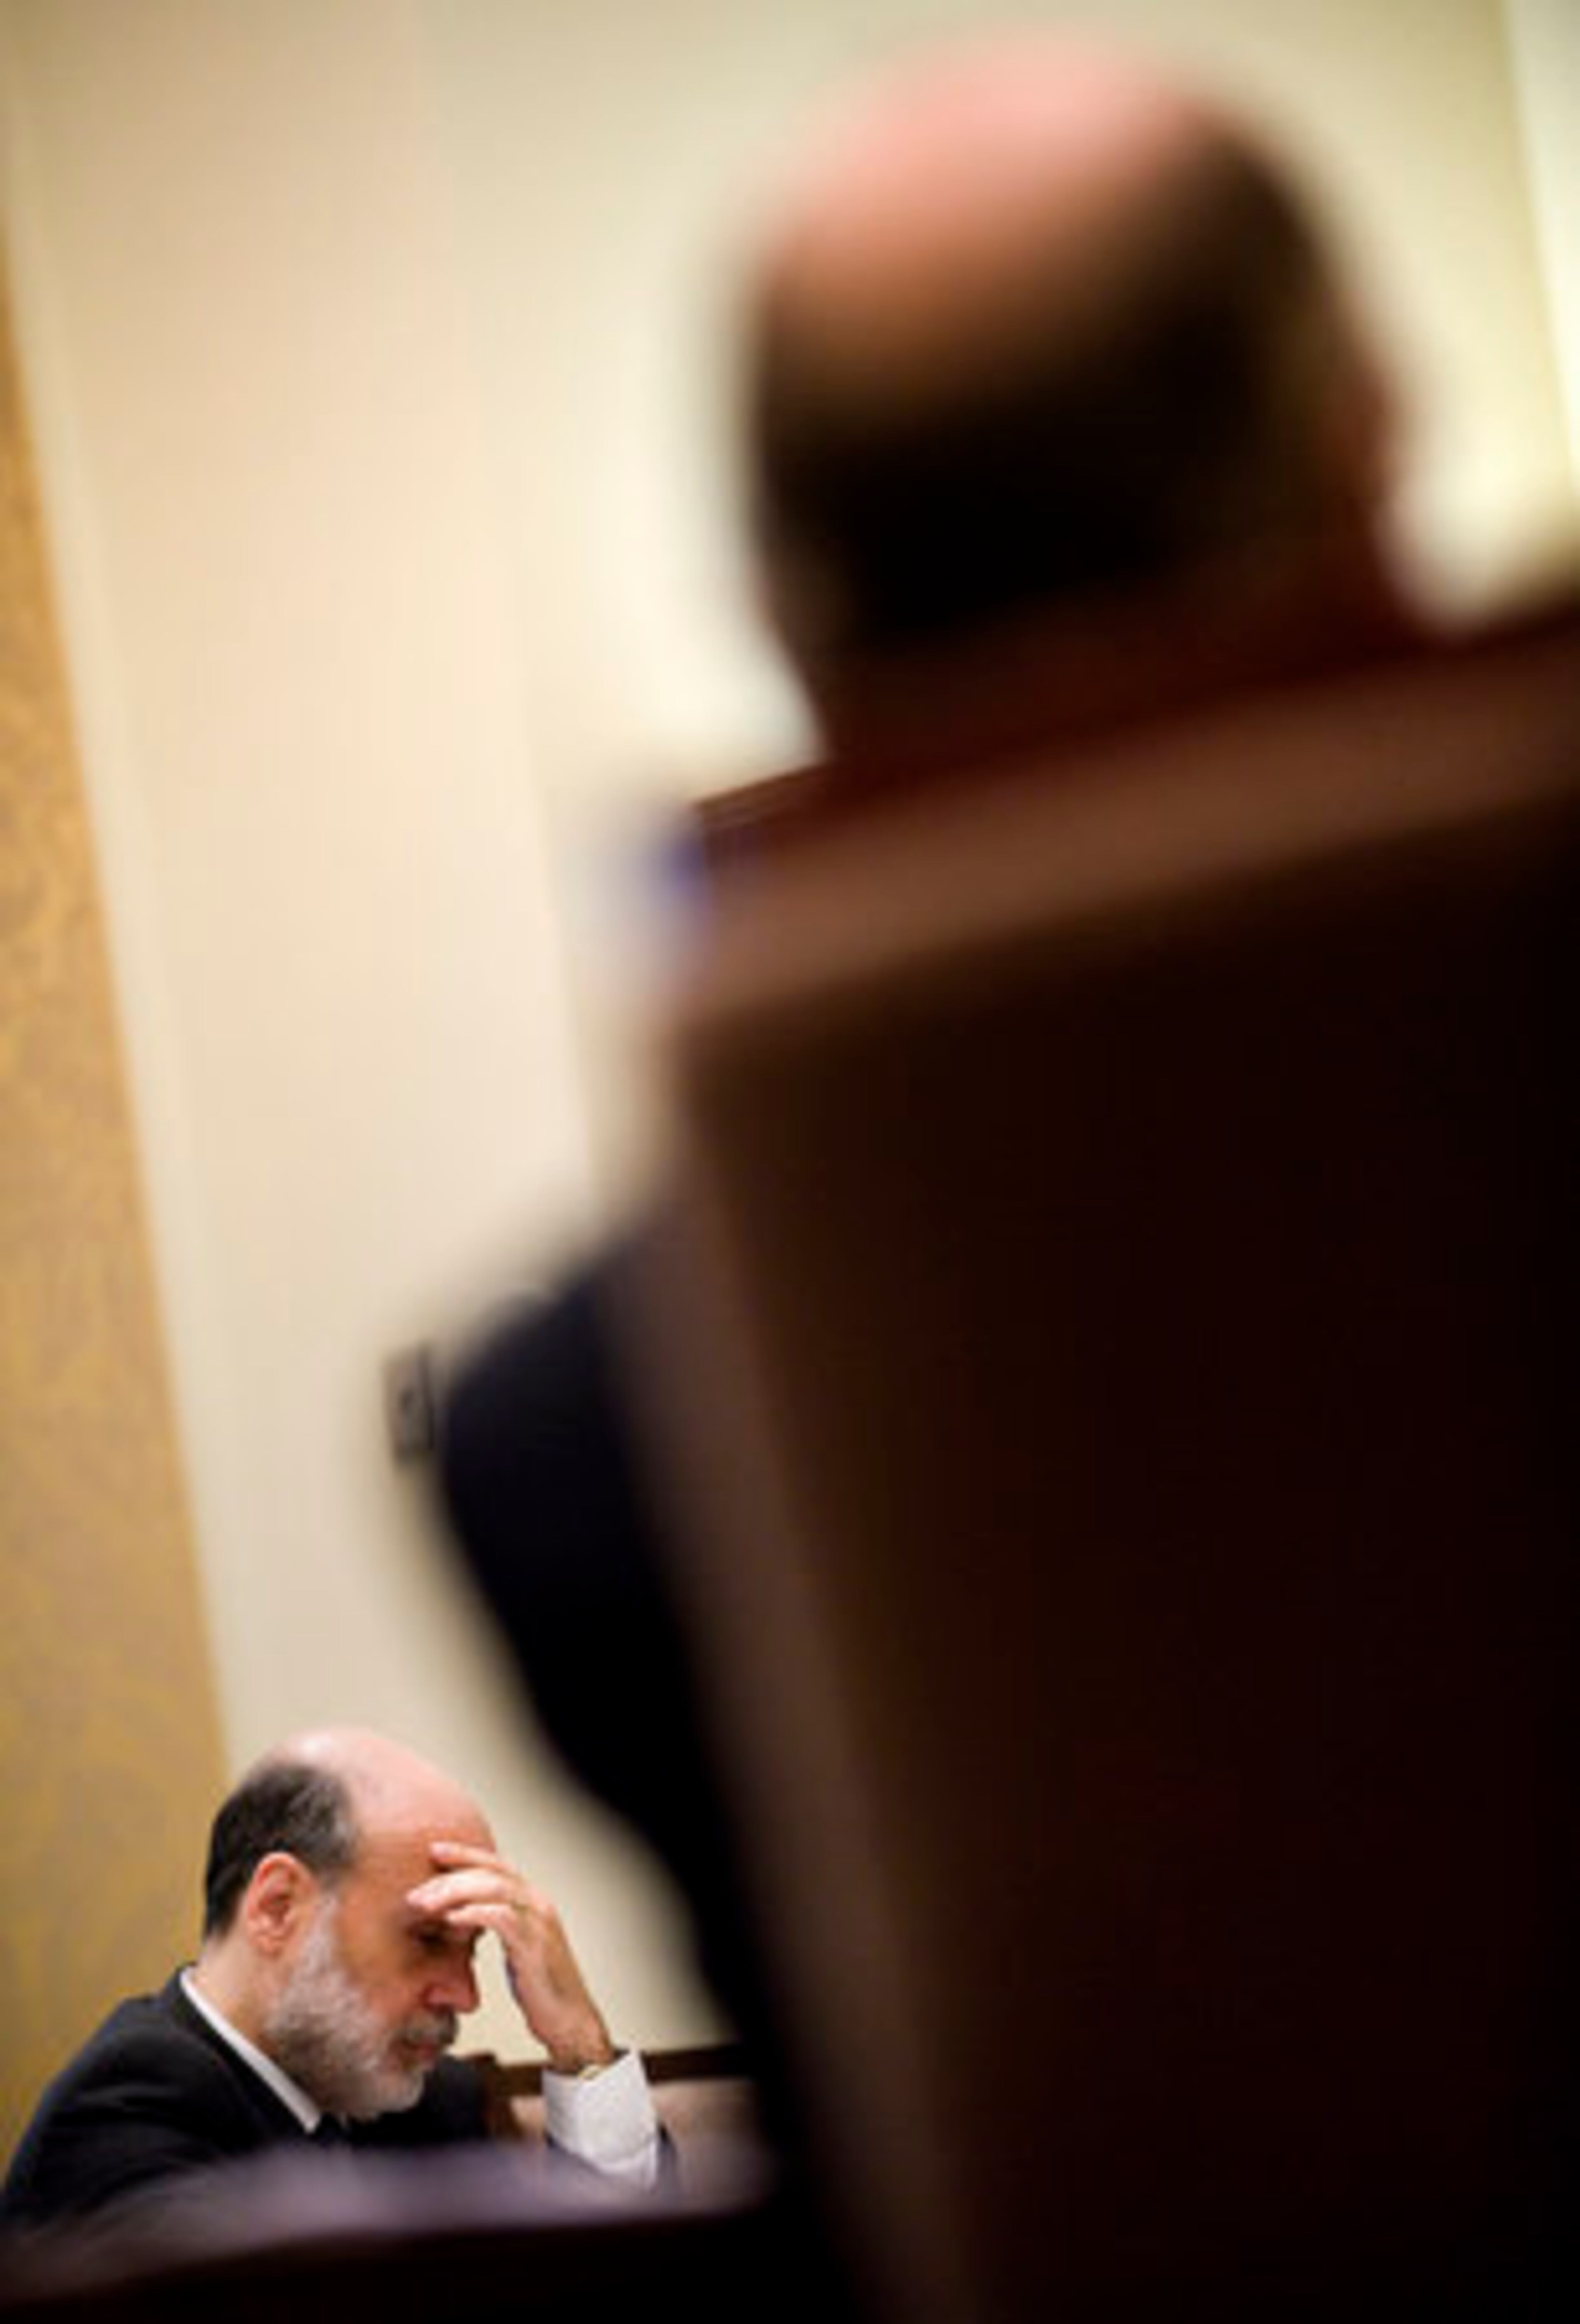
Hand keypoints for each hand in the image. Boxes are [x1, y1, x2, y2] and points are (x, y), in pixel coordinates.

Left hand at [407, 1841, 616, 2074]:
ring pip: (495, 1888)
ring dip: (455, 1892)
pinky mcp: (535, 1946)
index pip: (496, 1864)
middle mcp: (538, 1903)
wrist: (570, 2021)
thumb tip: (455, 1917)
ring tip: (426, 1904)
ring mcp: (539, 1922)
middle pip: (491, 1872)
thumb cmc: (540, 1988)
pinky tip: (451, 1920)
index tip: (434, 1850)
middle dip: (450, 1877)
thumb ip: (494, 1926)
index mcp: (532, 1901)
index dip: (465, 1854)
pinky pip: (502, 1918)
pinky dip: (474, 1914)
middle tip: (417, 1893)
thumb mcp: (514, 1948)